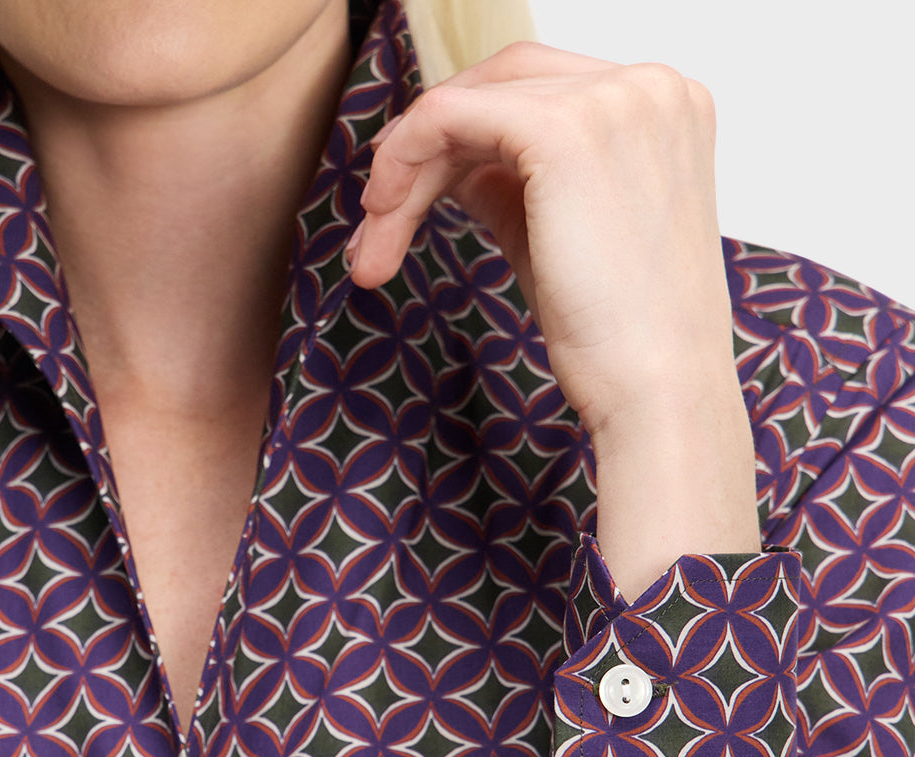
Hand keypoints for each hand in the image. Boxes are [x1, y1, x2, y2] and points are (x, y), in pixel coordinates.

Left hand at [347, 41, 760, 601]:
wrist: (655, 390)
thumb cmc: (619, 338)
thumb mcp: (559, 237)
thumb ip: (514, 186)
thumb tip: (456, 167)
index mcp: (664, 104)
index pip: (536, 91)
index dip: (463, 140)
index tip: (410, 202)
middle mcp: (647, 85)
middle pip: (499, 85)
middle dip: (425, 152)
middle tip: (377, 225)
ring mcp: (611, 99)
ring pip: (466, 104)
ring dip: (404, 171)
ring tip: (375, 247)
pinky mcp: (564, 131)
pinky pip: (448, 116)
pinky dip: (403, 158)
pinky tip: (383, 215)